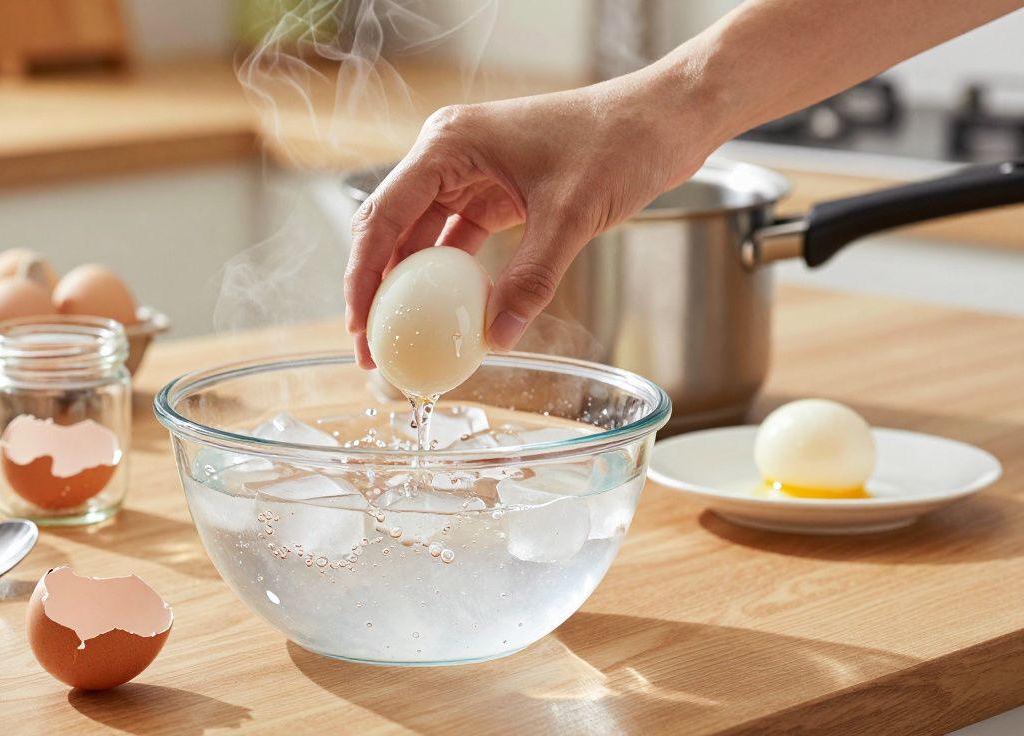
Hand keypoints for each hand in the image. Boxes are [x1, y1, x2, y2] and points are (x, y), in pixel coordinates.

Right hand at [344, 66, 723, 367]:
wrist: (664, 120)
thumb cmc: (618, 140)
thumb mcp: (571, 215)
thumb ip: (531, 278)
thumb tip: (496, 336)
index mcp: (450, 143)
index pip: (384, 215)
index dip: (363, 276)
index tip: (359, 327)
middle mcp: (450, 155)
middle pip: (391, 228)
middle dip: (376, 288)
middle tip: (371, 346)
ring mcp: (470, 174)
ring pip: (420, 239)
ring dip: (410, 288)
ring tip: (401, 339)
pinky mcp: (495, 194)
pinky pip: (457, 242)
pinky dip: (450, 280)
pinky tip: (448, 317)